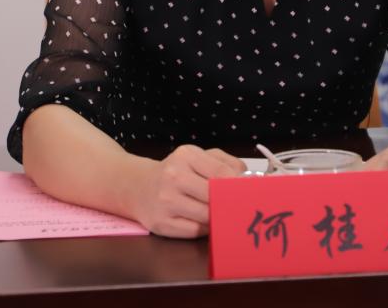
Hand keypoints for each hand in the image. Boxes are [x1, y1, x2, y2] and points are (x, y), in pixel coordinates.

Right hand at [130, 144, 244, 237]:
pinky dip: (205, 229)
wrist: (138, 187)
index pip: (221, 173)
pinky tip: (205, 222)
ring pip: (207, 216)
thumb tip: (247, 180)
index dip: (239, 185)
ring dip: (218, 217)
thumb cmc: (177, 171)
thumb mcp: (199, 157)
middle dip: (230, 203)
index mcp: (186, 156)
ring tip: (221, 213)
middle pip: (215, 196)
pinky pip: (195, 232)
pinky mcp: (161, 224)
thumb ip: (226, 163)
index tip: (249, 192)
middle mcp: (173, 177)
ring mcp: (165, 202)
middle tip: (240, 206)